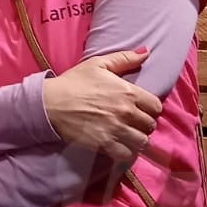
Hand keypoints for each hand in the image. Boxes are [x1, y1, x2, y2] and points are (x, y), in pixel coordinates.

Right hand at [42, 49, 161, 163]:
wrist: (50, 103)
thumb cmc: (74, 82)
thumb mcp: (98, 64)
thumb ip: (124, 58)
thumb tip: (146, 52)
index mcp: (128, 92)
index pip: (156, 106)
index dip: (151, 108)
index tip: (142, 109)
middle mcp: (126, 112)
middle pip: (150, 125)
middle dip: (145, 124)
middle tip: (135, 123)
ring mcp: (116, 130)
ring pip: (142, 141)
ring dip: (138, 139)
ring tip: (129, 136)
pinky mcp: (105, 144)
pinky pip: (127, 154)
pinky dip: (126, 152)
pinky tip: (120, 146)